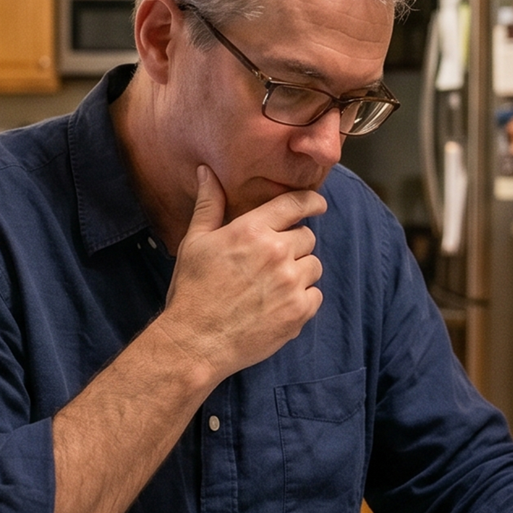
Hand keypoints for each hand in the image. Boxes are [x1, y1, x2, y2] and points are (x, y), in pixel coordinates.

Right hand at [157, 165, 325, 383]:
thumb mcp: (195, 242)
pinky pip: (316, 295)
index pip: (295, 204)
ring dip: (300, 272)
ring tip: (274, 285)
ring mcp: (291, 283)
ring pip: (314, 266)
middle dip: (294, 245)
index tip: (318, 205)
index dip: (312, 202)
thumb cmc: (193, 289)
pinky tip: (278, 305)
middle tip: (271, 262)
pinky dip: (303, 298)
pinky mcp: (299, 311)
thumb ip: (208, 204)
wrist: (195, 341)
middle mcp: (276, 252)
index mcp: (252, 230)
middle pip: (307, 237)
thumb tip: (207, 172)